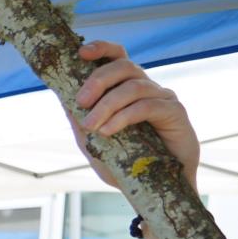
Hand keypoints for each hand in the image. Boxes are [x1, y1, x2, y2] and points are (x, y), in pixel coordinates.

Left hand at [70, 41, 199, 188]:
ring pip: (134, 87)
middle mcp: (147, 88)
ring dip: (107, 104)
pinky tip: (108, 131)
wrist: (155, 189)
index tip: (81, 52)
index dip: (102, 48)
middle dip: (98, 80)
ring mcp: (163, 98)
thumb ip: (81, 121)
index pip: (118, 58)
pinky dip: (124, 116)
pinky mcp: (175, 113)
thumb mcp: (94, 143)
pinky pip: (147, 106)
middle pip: (124, 66)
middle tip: (80, 101)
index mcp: (127, 89)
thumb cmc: (126, 165)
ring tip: (91, 125)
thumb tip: (62, 98)